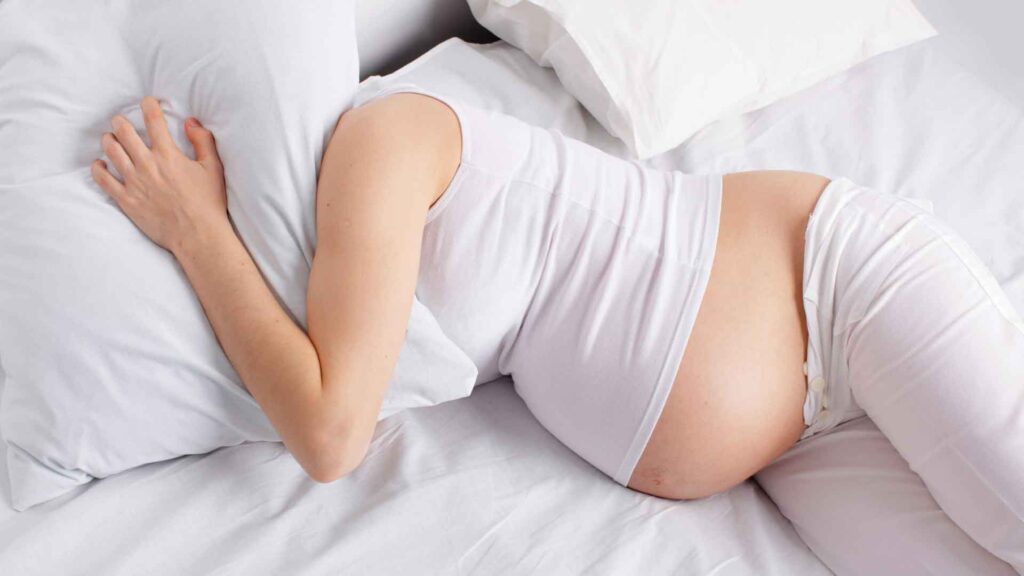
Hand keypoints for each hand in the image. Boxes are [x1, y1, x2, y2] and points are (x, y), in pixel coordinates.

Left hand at [91, 96, 227, 255]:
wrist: (197, 235)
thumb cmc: (208, 203)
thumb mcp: (213, 168)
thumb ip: (203, 142)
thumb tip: (191, 122)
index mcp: (168, 154)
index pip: (153, 120)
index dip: (149, 105)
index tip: (147, 101)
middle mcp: (147, 164)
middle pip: (124, 132)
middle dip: (120, 122)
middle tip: (120, 121)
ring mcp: (133, 182)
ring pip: (111, 151)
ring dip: (108, 140)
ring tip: (109, 138)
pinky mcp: (126, 199)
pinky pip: (103, 180)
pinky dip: (98, 169)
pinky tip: (99, 164)